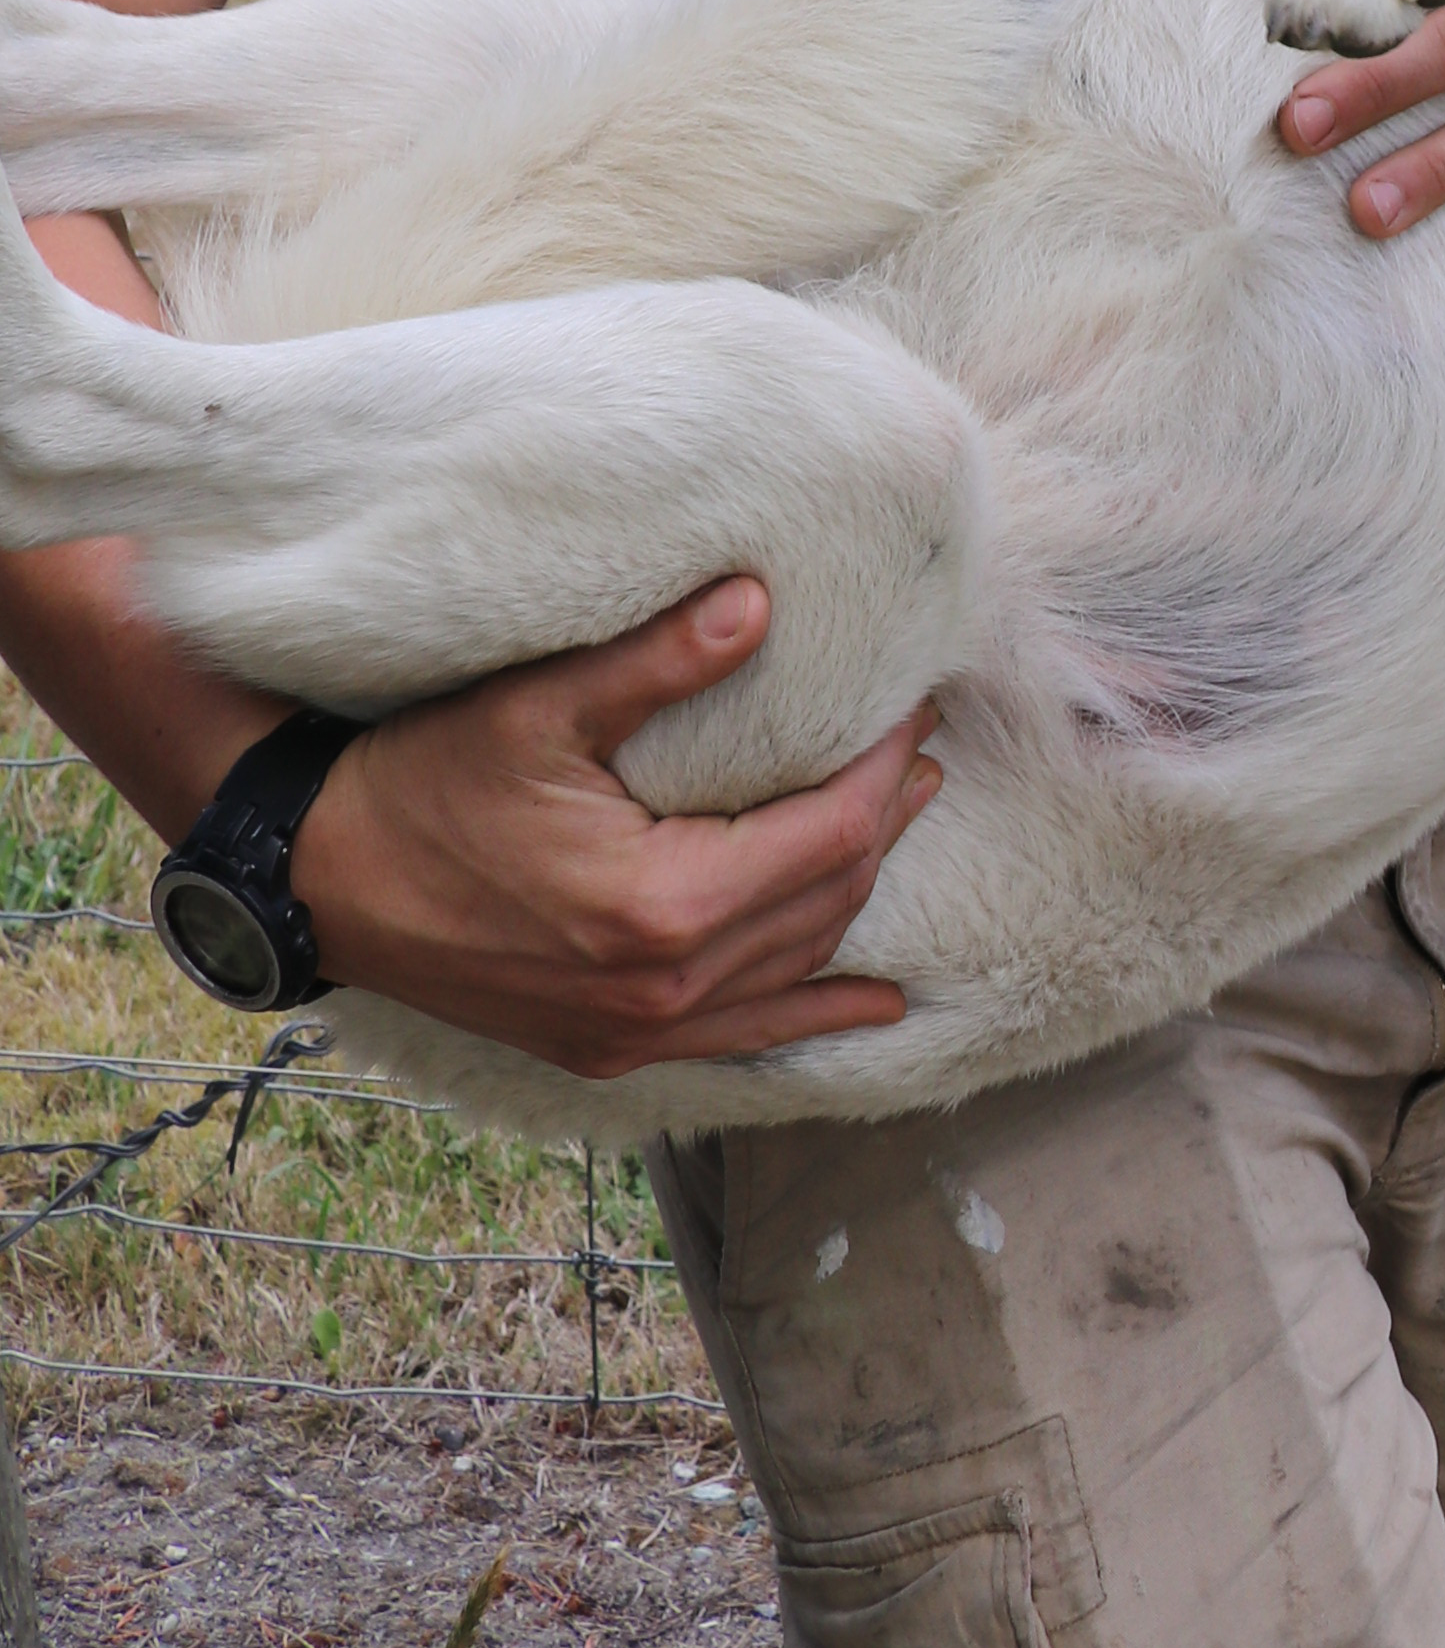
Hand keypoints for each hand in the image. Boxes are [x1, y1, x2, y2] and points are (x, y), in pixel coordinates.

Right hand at [294, 582, 937, 1085]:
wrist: (321, 882)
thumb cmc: (425, 784)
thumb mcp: (541, 708)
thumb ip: (658, 662)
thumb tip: (758, 602)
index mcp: (660, 908)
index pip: (826, 838)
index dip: (883, 771)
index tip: (914, 707)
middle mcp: (661, 987)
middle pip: (823, 902)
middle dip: (883, 822)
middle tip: (920, 748)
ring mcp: (633, 1029)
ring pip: (792, 967)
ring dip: (855, 897)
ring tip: (901, 821)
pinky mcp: (607, 1044)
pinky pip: (742, 1035)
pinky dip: (811, 1013)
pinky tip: (870, 1009)